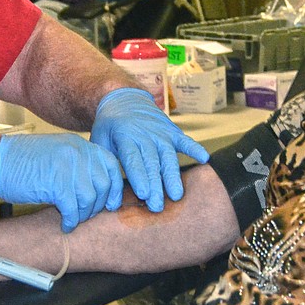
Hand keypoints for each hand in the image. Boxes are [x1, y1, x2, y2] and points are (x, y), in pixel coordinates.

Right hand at [0, 133, 123, 231]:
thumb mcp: (57, 154)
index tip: (112, 203)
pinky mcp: (56, 182)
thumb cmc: (24, 162)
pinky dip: (71, 220)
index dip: (115, 188)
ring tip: (73, 219)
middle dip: (98, 204)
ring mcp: (67, 166)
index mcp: (80, 145)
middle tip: (86, 214)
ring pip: (90, 198)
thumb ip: (79, 164)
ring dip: (83, 214)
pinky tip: (65, 224)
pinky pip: (73, 208)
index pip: (112, 165)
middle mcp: (77, 152)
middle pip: (104, 184)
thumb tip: (99, 187)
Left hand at [90, 87, 209, 211]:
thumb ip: (104, 163)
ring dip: (172, 176)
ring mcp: (160, 132)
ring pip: (168, 156)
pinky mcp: (172, 131)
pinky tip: (204, 158)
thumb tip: (105, 193)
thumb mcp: (99, 139)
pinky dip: (194, 148)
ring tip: (176, 195)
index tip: (144, 194)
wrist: (124, 99)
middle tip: (157, 206)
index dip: (139, 176)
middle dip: (155, 185)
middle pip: (151, 163)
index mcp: (125, 136)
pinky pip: (185, 140)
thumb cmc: (110, 126)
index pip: (133, 159)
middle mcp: (145, 134)